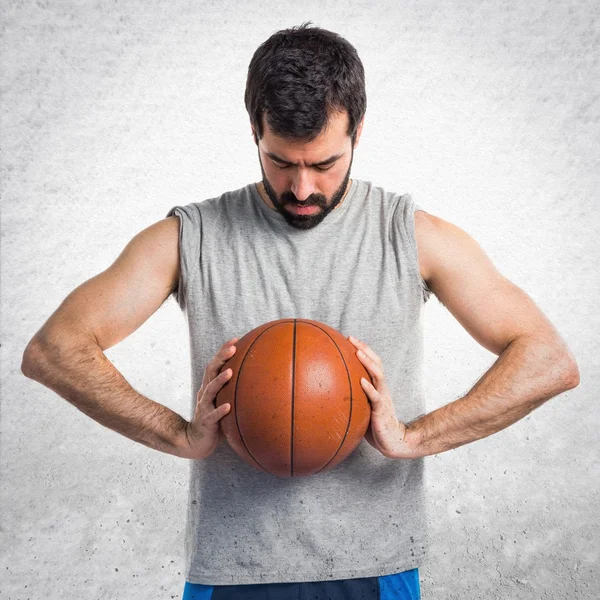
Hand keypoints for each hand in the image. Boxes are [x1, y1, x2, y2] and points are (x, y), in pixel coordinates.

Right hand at [184, 336, 237, 459]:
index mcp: (210, 387)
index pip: (216, 365)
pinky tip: (228, 407)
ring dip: (219, 381)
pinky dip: (220, 410)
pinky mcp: (206, 422)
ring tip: (229, 372)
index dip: (223, 351)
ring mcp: (204, 407)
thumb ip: (234, 391)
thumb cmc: (214, 420)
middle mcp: (206, 393)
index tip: (236, 339)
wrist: (195, 441)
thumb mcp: (224, 402)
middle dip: (221, 358)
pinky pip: (213, 416)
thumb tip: (259, 380)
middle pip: (211, 371)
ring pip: (210, 390)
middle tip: (233, 348)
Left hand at [348, 335, 410, 458]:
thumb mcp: (364, 407)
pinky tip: (361, 381)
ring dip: (367, 362)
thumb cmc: (376, 425)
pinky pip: (375, 396)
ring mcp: (383, 397)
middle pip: (376, 362)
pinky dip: (368, 387)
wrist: (392, 440)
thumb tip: (331, 392)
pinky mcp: (381, 409)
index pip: (372, 363)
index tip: (350, 339)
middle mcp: (382, 388)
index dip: (363, 349)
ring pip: (377, 375)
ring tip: (357, 353)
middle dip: (364, 349)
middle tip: (351, 338)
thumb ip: (354, 398)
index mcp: (378, 386)